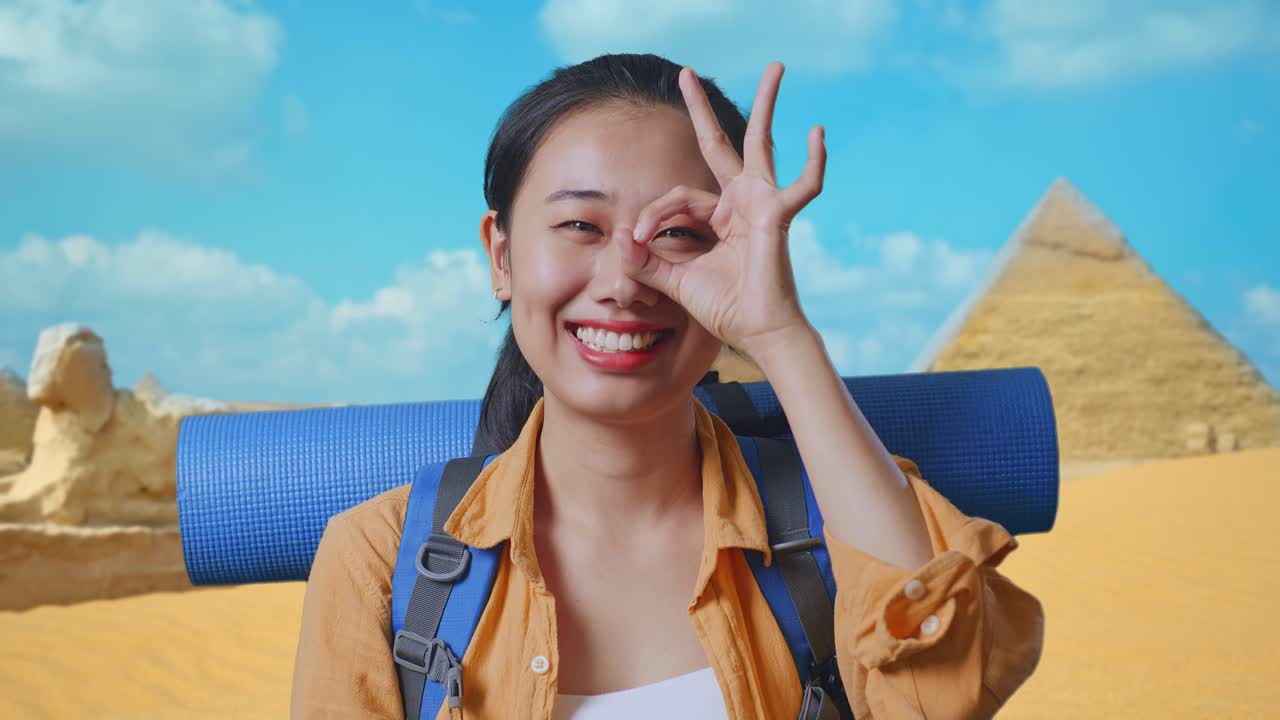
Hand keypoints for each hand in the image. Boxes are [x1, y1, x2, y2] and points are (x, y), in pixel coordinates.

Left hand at [622, 62, 826, 357]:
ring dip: (767, 104)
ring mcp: (762, 202)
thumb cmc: (724, 307)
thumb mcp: (675, 281)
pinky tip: (817, 133)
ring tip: (775, 67)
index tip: (636, 240)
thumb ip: (646, 262)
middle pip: (720, 144)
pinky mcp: (779, 215)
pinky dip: (813, 162)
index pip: (676, 198)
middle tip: (685, 73)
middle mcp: (740, 201)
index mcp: (717, 215)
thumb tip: (617, 240)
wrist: (755, 331)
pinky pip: (803, 185)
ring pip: (762, 143)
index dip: (653, 216)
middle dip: (701, 109)